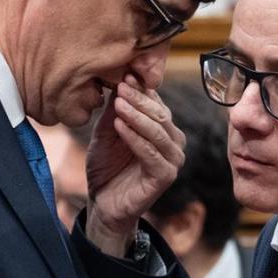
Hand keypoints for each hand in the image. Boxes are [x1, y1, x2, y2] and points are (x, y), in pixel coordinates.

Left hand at [85, 78, 184, 256]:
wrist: (104, 203)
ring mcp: (173, 161)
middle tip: (120, 86)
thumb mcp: (107, 133)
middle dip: (139, 100)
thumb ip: (115, 111)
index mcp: (164, 129)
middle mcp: (174, 143)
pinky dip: (135, 138)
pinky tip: (119, 126)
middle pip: (159, 115)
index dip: (141, 89)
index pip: (156, 103)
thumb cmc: (107, 166)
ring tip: (118, 104)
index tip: (123, 75)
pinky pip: (151, 153)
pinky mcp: (165, 177)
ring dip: (137, 116)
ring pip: (158, 132)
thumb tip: (120, 82)